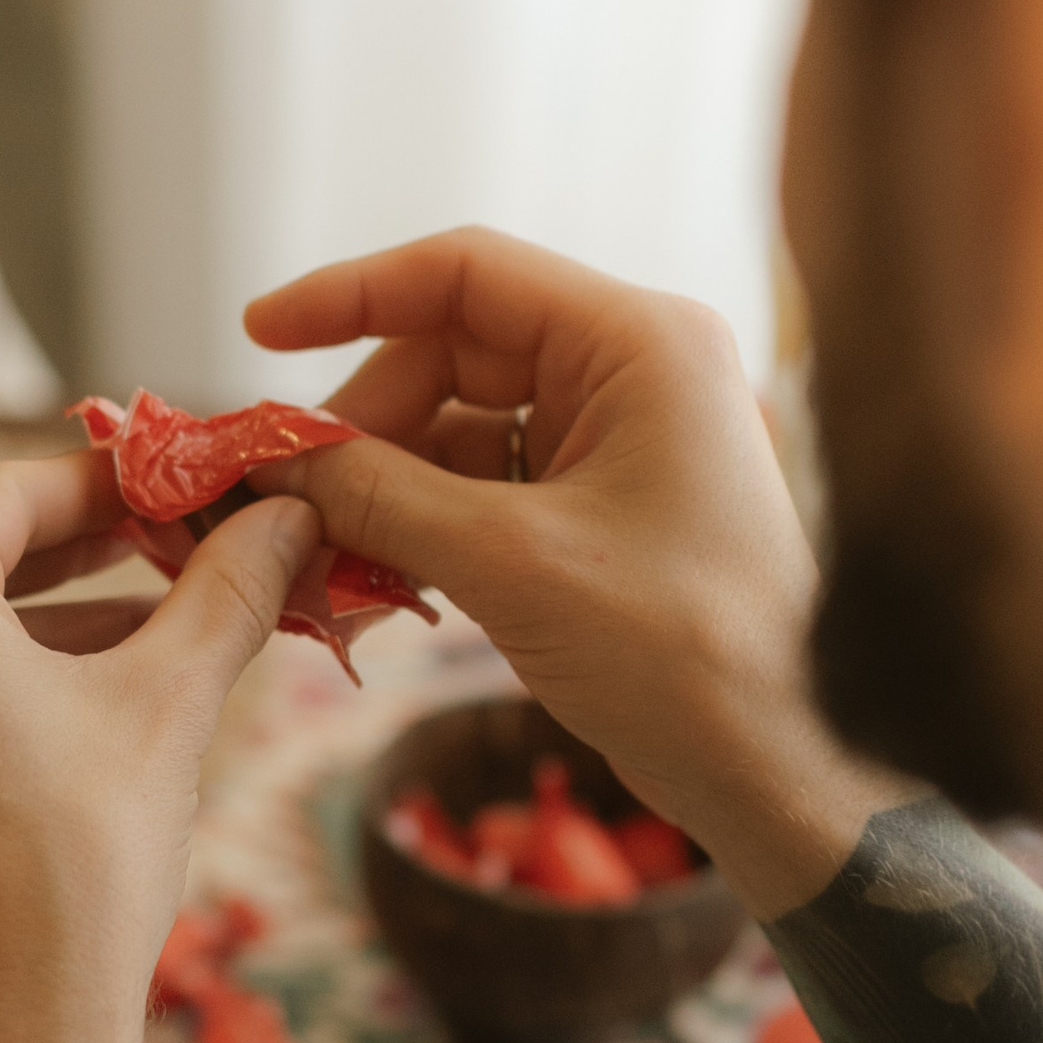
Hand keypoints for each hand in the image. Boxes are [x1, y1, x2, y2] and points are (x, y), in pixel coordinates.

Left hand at [0, 450, 320, 1042]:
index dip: (118, 478)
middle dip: (95, 547)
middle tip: (196, 541)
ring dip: (60, 617)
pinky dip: (8, 678)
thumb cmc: (76, 872)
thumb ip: (225, 591)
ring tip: (173, 625)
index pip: (15, 490)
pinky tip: (101, 701)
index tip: (197, 481)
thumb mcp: (166, 708)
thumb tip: (292, 513)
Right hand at [245, 228, 911, 915]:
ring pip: (463, 423)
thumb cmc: (684, 653)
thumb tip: (272, 458)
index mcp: (637, 343)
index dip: (350, 294)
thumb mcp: (508, 563)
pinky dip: (425, 519)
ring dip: (385, 479)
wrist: (785, 769)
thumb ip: (378, 495)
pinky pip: (489, 482)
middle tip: (290, 490)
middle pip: (454, 349)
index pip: (465, 272)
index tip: (257, 334)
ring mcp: (624, 439)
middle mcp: (635, 369)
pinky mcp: (608, 505)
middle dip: (364, 418)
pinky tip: (373, 572)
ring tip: (321, 546)